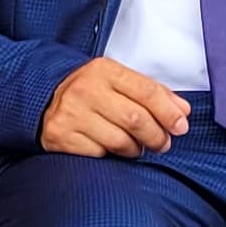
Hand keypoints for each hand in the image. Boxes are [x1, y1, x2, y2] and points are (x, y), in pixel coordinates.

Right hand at [41, 56, 189, 157]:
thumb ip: (151, 93)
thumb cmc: (89, 92)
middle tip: (162, 143)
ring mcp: (71, 114)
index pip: (147, 92)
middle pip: (136, 119)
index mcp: (103, 70)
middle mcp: (85, 90)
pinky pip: (100, 154)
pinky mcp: (61, 137)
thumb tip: (182, 112)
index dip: (169, 112)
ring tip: (136, 146)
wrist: (43, 99)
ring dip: (136, 149)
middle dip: (156, 136)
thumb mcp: (118, 82)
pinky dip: (110, 156)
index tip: (181, 126)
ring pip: (120, 141)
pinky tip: (109, 148)